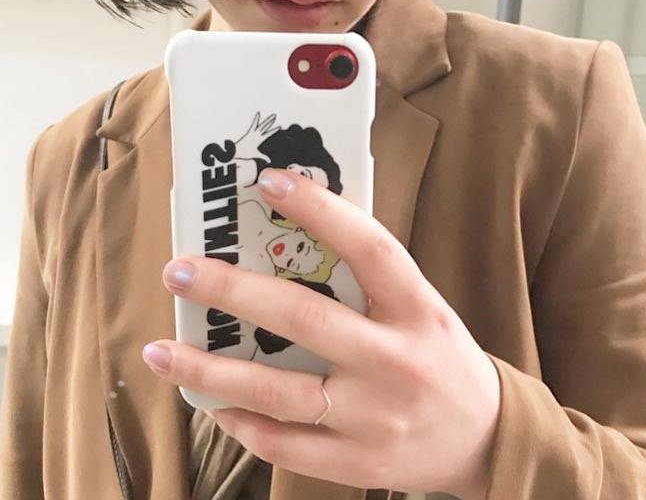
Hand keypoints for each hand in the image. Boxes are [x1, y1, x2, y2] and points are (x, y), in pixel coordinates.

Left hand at [143, 169, 500, 498]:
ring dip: (211, 370)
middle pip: (304, 319)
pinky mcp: (358, 463)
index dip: (320, 211)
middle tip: (181, 270)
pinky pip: (284, 445)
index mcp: (416, 308)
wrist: (484, 438)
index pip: (369, 248)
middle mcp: (395, 360)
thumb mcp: (420, 306)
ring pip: (279, 392)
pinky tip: (210, 402)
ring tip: (162, 350)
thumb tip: (291, 238)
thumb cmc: (438, 355)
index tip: (270, 181)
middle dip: (233, 293)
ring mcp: (375, 417)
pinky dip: (240, 422)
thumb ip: (367, 280)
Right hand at [234, 112, 279, 161]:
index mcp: (258, 139)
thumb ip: (263, 157)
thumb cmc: (244, 153)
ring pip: (262, 125)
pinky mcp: (250, 133)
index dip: (274, 130)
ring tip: (273, 115)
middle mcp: (257, 134)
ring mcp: (254, 133)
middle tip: (274, 115)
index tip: (279, 126)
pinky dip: (256, 119)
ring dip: (268, 121)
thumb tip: (269, 161)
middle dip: (270, 121)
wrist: (237, 153)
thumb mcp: (256, 155)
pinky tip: (258, 113)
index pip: (268, 133)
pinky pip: (254, 125)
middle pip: (265, 127)